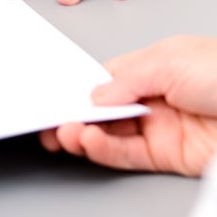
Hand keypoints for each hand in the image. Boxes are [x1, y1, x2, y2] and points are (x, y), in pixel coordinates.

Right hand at [41, 35, 216, 176]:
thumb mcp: (169, 60)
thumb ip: (126, 78)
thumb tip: (94, 93)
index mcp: (151, 67)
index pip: (104, 79)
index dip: (78, 86)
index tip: (53, 92)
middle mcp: (152, 98)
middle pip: (103, 108)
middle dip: (73, 112)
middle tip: (47, 117)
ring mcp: (160, 127)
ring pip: (110, 133)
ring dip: (83, 133)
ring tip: (63, 132)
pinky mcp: (168, 156)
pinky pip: (127, 155)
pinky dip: (103, 150)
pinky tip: (86, 142)